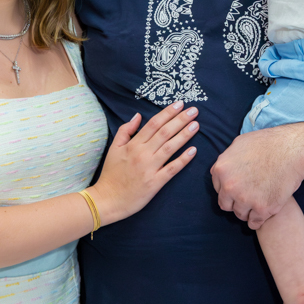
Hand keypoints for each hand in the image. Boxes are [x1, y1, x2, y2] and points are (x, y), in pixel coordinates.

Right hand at [91, 101, 197, 222]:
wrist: (107, 199)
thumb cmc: (111, 174)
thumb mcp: (114, 148)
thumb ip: (125, 130)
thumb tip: (138, 115)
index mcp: (133, 144)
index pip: (154, 124)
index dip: (168, 113)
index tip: (179, 104)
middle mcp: (143, 153)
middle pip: (165, 132)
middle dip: (181, 119)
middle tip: (194, 110)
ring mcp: (150, 168)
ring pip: (170, 147)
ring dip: (184, 135)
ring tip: (196, 125)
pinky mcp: (155, 183)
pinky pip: (172, 169)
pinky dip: (183, 159)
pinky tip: (193, 150)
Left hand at [211, 125, 303, 229]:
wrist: (292, 150)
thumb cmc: (268, 143)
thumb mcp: (239, 144)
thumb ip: (226, 159)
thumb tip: (217, 170)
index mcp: (222, 170)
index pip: (218, 189)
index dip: (230, 189)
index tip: (240, 187)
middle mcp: (230, 187)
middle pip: (226, 205)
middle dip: (235, 202)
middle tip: (249, 197)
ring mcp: (246, 199)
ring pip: (240, 215)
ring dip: (248, 211)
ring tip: (258, 203)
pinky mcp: (262, 209)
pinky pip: (254, 223)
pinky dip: (258, 220)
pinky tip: (263, 214)